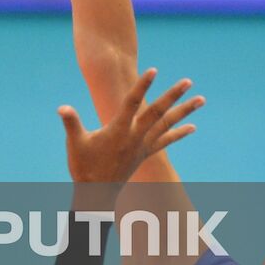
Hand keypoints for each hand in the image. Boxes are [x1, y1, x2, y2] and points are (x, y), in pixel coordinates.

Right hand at [58, 68, 202, 185]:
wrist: (96, 194)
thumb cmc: (84, 167)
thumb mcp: (75, 144)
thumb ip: (71, 123)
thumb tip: (62, 108)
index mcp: (118, 131)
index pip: (132, 104)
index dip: (142, 86)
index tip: (154, 71)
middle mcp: (135, 137)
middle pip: (157, 113)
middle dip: (173, 96)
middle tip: (188, 81)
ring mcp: (142, 146)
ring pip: (167, 125)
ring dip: (184, 112)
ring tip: (201, 100)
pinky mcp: (145, 154)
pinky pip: (165, 141)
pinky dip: (179, 133)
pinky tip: (193, 127)